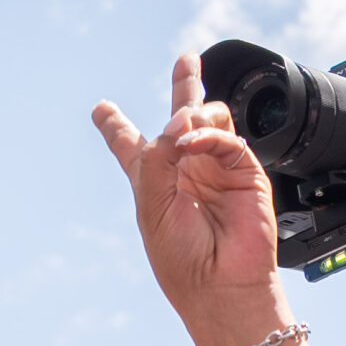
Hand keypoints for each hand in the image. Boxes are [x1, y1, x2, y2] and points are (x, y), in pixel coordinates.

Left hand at [92, 54, 292, 345]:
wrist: (220, 285)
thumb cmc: (182, 257)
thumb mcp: (152, 204)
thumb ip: (159, 157)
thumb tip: (180, 119)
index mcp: (154, 184)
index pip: (132, 147)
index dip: (116, 127)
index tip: (101, 109)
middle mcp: (185, 173)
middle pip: (182, 119)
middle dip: (184, 86)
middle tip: (187, 60)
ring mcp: (216, 170)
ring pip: (209, 119)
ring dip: (193, 114)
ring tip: (184, 130)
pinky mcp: (244, 173)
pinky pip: (226, 138)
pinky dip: (208, 135)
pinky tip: (193, 143)